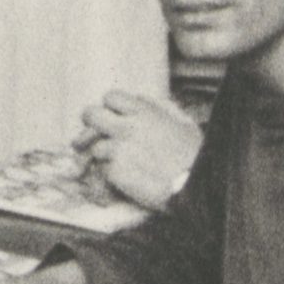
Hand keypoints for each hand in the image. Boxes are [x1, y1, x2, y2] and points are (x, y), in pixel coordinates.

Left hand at [74, 89, 200, 210]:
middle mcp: (126, 128)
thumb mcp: (184, 123)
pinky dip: (112, 173)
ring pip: (95, 147)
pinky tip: (130, 176)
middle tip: (96, 133)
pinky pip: (103, 169)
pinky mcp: (114, 172)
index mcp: (143, 113)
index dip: (110, 106)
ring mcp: (118, 150)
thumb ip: (161, 108)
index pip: (110, 97)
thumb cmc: (193, 155)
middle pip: (90, 115)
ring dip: (105, 154)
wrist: (194, 186)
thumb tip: (143, 101)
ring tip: (125, 162)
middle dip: (91, 123)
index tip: (113, 115)